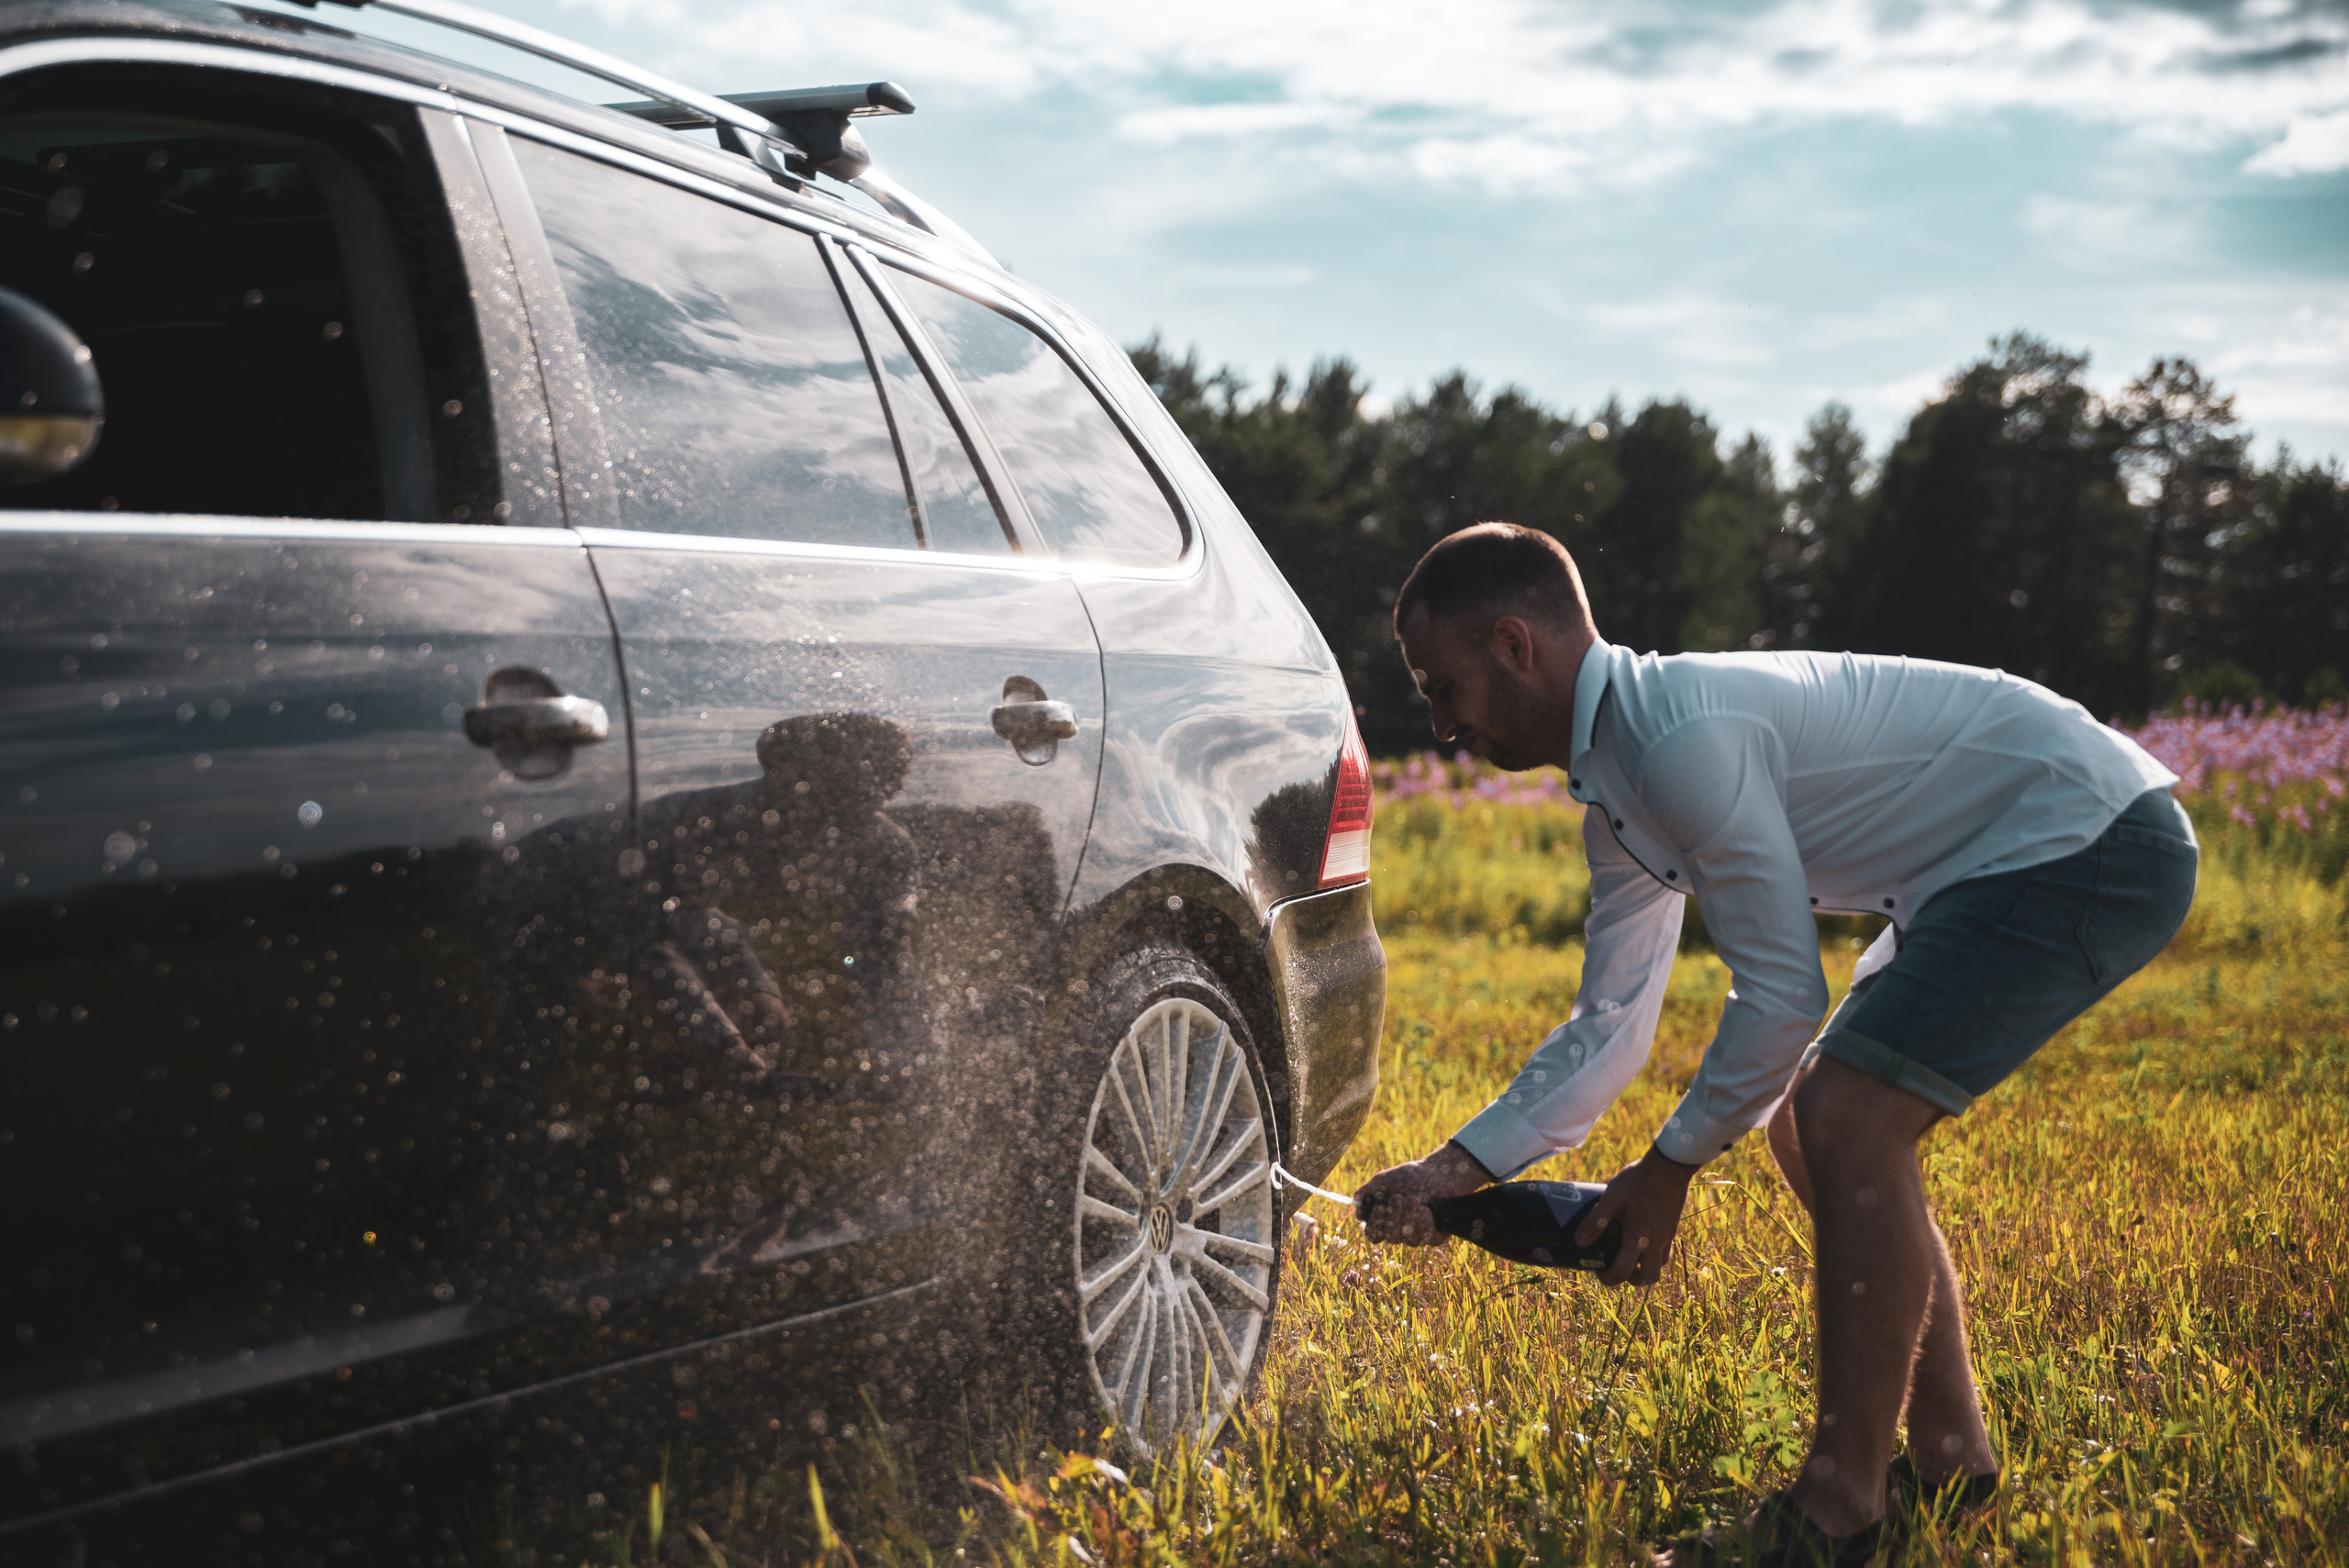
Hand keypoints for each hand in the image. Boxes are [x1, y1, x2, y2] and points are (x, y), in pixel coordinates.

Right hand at [1353, 1143, 1491, 1244]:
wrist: (1439, 1173)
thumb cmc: (1410, 1176)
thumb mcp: (1385, 1180)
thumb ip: (1368, 1191)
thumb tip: (1355, 1203)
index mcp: (1385, 1220)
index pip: (1374, 1235)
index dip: (1375, 1226)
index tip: (1379, 1208)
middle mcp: (1399, 1231)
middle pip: (1391, 1238)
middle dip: (1395, 1217)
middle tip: (1399, 1197)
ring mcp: (1417, 1235)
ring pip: (1409, 1240)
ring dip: (1410, 1218)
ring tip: (1414, 1199)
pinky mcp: (1434, 1236)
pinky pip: (1427, 1240)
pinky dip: (1425, 1224)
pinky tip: (1426, 1210)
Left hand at [1580, 1145, 1696, 1286]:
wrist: (1669, 1167)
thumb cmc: (1638, 1180)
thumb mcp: (1612, 1197)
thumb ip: (1596, 1220)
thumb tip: (1579, 1242)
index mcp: (1638, 1239)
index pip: (1622, 1272)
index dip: (1607, 1278)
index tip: (1597, 1271)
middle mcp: (1655, 1243)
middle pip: (1647, 1278)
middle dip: (1629, 1279)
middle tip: (1615, 1266)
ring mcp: (1667, 1237)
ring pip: (1659, 1267)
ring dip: (1644, 1269)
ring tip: (1628, 1256)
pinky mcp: (1672, 1229)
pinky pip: (1665, 1252)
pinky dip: (1654, 1256)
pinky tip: (1642, 1241)